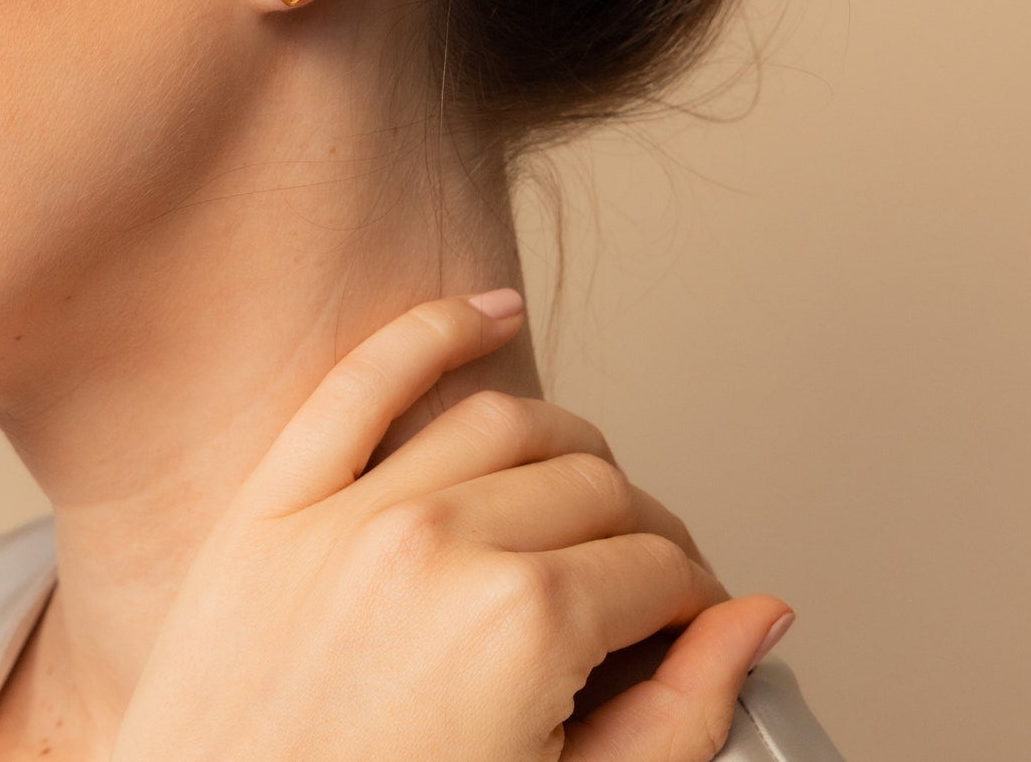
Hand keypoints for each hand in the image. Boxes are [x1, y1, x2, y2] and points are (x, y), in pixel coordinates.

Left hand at [108, 290, 791, 761]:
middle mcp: (437, 543)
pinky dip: (437, 328)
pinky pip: (365, 378)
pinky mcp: (273, 502)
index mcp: (520, 625)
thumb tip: (757, 620)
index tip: (686, 615)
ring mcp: (347, 511)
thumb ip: (678, 717)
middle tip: (640, 572)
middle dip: (642, 529)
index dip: (692, 596)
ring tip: (583, 479)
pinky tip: (486, 314)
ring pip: (503, 419)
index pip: (659, 566)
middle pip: (595, 485)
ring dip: (566, 442)